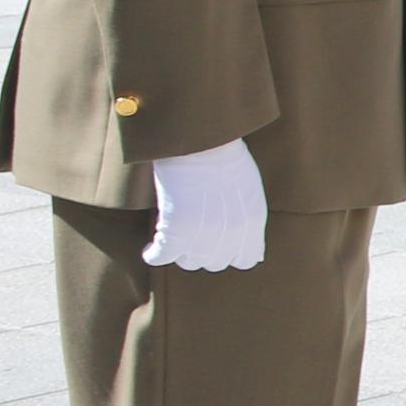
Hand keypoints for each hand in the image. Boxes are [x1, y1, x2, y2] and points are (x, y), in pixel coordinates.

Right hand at [141, 140, 266, 271]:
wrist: (201, 143)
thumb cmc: (224, 158)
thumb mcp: (249, 191)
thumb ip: (251, 223)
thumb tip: (254, 256)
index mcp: (252, 223)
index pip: (247, 260)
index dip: (232, 254)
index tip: (220, 244)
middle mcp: (231, 235)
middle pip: (215, 262)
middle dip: (205, 251)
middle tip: (193, 234)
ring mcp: (203, 236)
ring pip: (189, 262)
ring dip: (180, 252)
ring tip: (173, 236)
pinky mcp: (175, 232)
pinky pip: (161, 257)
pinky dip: (154, 254)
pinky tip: (150, 249)